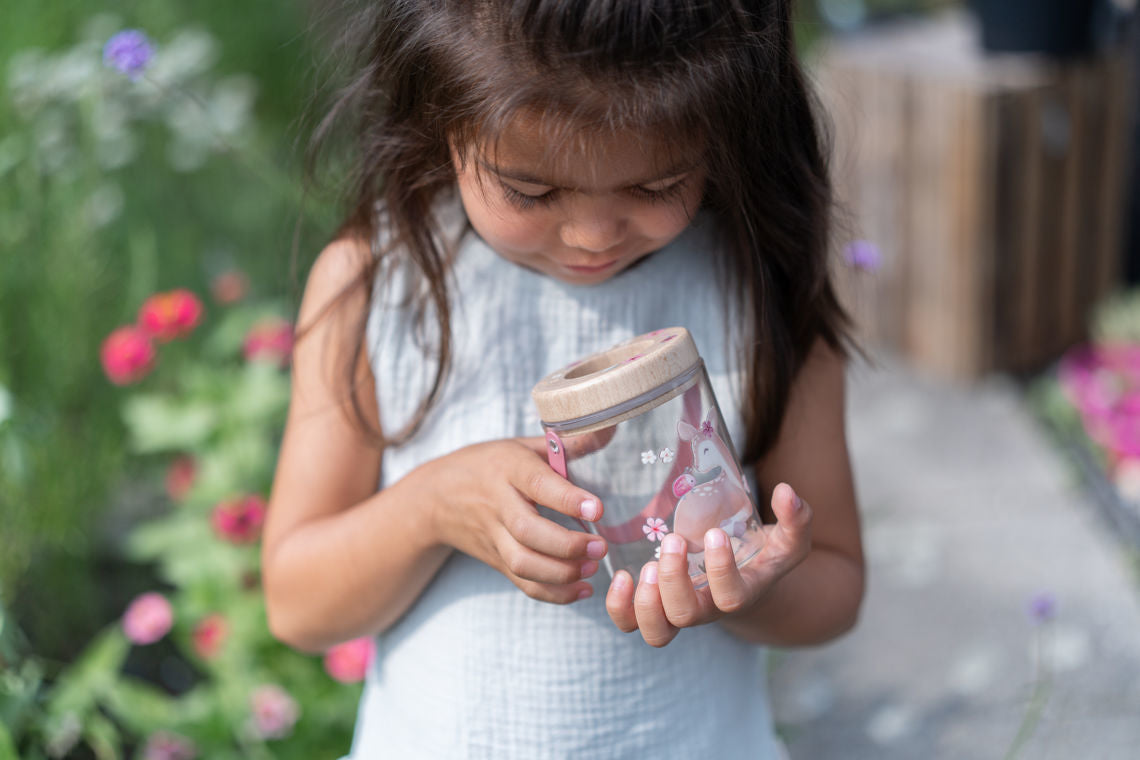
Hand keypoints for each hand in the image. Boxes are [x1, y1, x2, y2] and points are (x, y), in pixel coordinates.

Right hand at [417, 438, 606, 603]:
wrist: (435, 497)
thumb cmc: (488, 464)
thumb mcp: (522, 445)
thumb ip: (567, 442)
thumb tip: (610, 429)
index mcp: (508, 468)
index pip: (537, 483)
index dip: (567, 499)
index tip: (597, 509)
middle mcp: (498, 503)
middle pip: (527, 531)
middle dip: (567, 545)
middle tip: (600, 547)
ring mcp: (494, 536)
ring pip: (522, 563)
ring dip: (561, 573)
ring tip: (592, 567)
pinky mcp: (496, 560)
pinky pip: (522, 583)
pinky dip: (553, 593)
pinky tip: (581, 589)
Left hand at [605, 482, 810, 646]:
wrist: (742, 580)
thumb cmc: (762, 556)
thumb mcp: (787, 539)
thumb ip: (796, 519)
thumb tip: (788, 493)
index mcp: (739, 595)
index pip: (731, 598)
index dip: (721, 571)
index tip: (715, 534)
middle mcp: (706, 610)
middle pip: (686, 616)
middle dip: (674, 580)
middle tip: (673, 540)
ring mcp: (677, 612)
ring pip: (656, 632)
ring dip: (646, 602)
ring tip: (646, 566)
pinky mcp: (653, 607)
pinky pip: (629, 623)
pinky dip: (619, 607)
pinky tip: (622, 575)